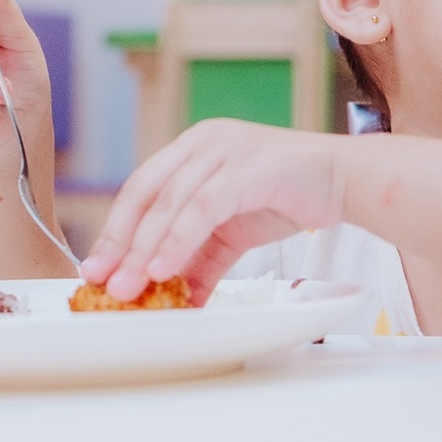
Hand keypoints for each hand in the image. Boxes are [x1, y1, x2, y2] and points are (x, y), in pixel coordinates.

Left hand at [81, 119, 346, 302]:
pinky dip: (178, 241)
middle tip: (102, 282)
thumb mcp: (232, 233)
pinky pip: (201, 208)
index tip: (97, 268)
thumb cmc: (289, 197)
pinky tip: (166, 271)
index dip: (115, 230)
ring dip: (145, 249)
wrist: (345, 181)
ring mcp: (223, 150)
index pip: (141, 190)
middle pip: (144, 194)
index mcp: (192, 149)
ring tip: (130, 287)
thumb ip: (201, 259)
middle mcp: (202, 142)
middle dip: (119, 242)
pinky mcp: (246, 168)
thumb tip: (177, 298)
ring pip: (169, 203)